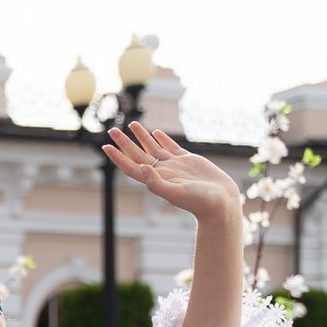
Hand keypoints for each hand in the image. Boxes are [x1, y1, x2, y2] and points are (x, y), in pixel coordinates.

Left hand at [104, 123, 240, 221]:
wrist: (220, 202)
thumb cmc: (199, 202)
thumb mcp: (175, 193)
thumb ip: (157, 183)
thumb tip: (142, 168)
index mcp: (155, 180)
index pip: (131, 166)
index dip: (118, 157)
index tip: (106, 146)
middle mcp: (162, 172)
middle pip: (138, 154)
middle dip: (125, 142)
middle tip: (112, 130)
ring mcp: (174, 165)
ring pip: (153, 148)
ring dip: (142, 137)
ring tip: (132, 124)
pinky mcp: (188, 160)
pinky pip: (171, 147)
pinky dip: (163, 139)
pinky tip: (156, 132)